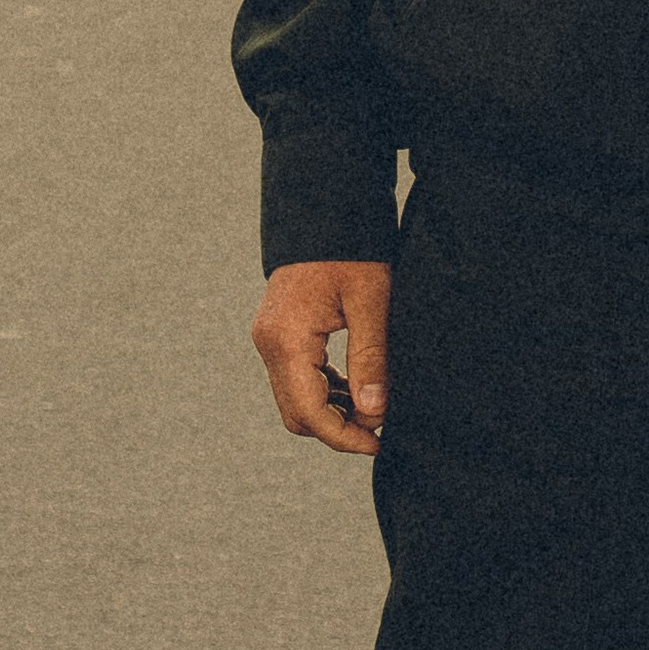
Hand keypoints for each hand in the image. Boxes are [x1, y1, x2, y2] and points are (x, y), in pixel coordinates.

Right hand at [252, 256, 392, 455]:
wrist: (325, 206)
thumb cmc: (351, 247)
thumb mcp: (371, 300)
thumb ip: (370, 357)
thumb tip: (373, 412)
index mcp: (287, 339)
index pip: (310, 412)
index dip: (344, 436)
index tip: (377, 442)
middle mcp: (269, 343)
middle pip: (297, 414)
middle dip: (337, 428)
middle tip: (379, 425)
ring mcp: (269, 338)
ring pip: (295, 399)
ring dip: (331, 411)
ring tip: (373, 404)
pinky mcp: (278, 333)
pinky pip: (296, 378)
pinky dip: (324, 390)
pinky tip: (355, 384)